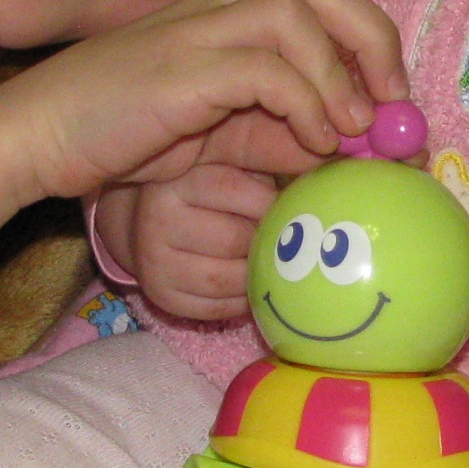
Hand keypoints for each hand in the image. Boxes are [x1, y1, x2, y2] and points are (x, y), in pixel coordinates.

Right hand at [0, 0, 405, 203]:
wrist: (34, 137)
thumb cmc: (118, 136)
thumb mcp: (214, 138)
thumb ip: (275, 135)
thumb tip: (341, 149)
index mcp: (226, 18)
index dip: (368, 39)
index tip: (391, 102)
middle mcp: (217, 12)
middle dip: (372, 41)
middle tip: (391, 105)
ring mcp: (197, 33)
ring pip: (297, 17)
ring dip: (340, 77)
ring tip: (350, 132)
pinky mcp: (182, 69)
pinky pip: (264, 70)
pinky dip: (303, 103)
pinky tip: (311, 143)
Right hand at [127, 163, 280, 318]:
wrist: (150, 225)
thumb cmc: (206, 192)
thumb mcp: (227, 164)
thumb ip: (262, 158)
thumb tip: (318, 161)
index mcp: (175, 181)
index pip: (230, 188)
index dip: (268, 200)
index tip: (289, 206)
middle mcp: (156, 220)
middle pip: (233, 240)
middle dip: (267, 242)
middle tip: (284, 240)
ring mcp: (154, 263)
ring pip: (226, 280)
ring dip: (257, 275)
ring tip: (270, 262)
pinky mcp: (161, 297)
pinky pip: (216, 308)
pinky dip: (242, 300)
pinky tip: (251, 284)